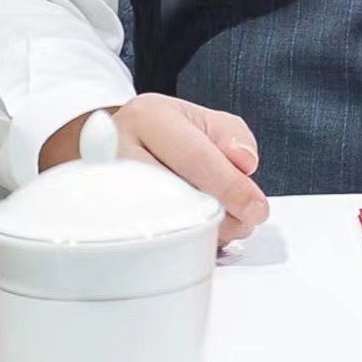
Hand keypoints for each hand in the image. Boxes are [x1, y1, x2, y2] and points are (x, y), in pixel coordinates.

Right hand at [42, 94, 268, 242]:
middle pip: (174, 195)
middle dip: (219, 214)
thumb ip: (233, 137)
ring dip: (204, 233)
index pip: (193, 156)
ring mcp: (105, 191)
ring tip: (221, 222)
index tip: (256, 207)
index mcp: (146, 117)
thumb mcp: (205, 121)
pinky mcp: (105, 223)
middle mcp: (117, 150)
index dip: (230, 186)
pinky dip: (183, 244)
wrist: (119, 147)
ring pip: (161, 225)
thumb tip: (243, 164)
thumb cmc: (167, 136)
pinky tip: (196, 232)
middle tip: (245, 220)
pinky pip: (148, 243)